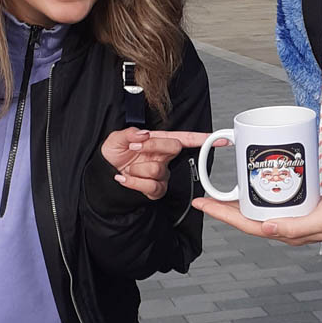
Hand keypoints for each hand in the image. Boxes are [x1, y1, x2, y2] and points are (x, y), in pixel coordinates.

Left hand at [100, 128, 217, 200]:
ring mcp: (161, 174)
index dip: (202, 138)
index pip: (183, 138)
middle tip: (134, 148)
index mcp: (157, 142)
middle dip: (152, 146)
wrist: (104, 177)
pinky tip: (125, 178)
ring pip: (158, 170)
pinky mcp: (156, 189)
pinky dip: (134, 182)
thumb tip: (143, 134)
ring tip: (128, 168)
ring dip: (137, 169)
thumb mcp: (115, 140)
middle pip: (174, 147)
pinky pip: (151, 186)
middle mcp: (162, 157)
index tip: (217, 138)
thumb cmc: (112, 157)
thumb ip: (129, 133)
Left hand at [192, 188, 321, 244]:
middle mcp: (288, 227)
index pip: (247, 225)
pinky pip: (275, 201)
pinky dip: (260, 192)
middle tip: (206, 193)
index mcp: (290, 232)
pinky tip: (256, 182)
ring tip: (223, 189)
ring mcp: (295, 217)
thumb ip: (296, 227)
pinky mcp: (303, 206)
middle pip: (248, 218)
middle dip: (225, 207)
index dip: (222, 214)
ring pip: (260, 210)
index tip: (203, 204)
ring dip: (240, 200)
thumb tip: (264, 229)